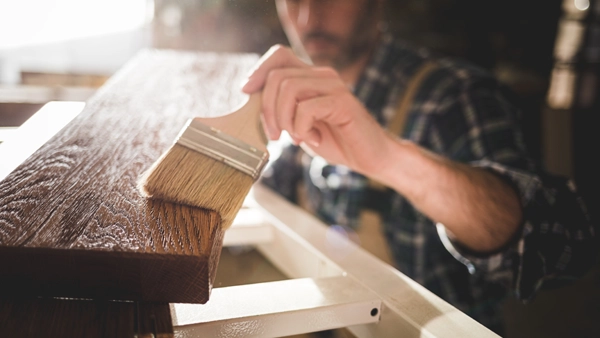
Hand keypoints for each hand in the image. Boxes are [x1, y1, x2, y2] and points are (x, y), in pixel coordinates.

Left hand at [242, 45, 392, 175]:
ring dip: (284, 119)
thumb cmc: (334, 141)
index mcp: (311, 76)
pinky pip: (307, 109)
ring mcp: (334, 86)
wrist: (369, 157)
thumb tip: (251, 100)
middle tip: (274, 135)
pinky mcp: (343, 102)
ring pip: (289, 89)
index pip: (279, 55)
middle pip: (277, 76)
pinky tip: (314, 139)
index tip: (246, 92)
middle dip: (267, 109)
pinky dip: (302, 129)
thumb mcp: (298, 123)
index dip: (259, 70)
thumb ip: (280, 109)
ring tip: (295, 137)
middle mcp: (322, 75)